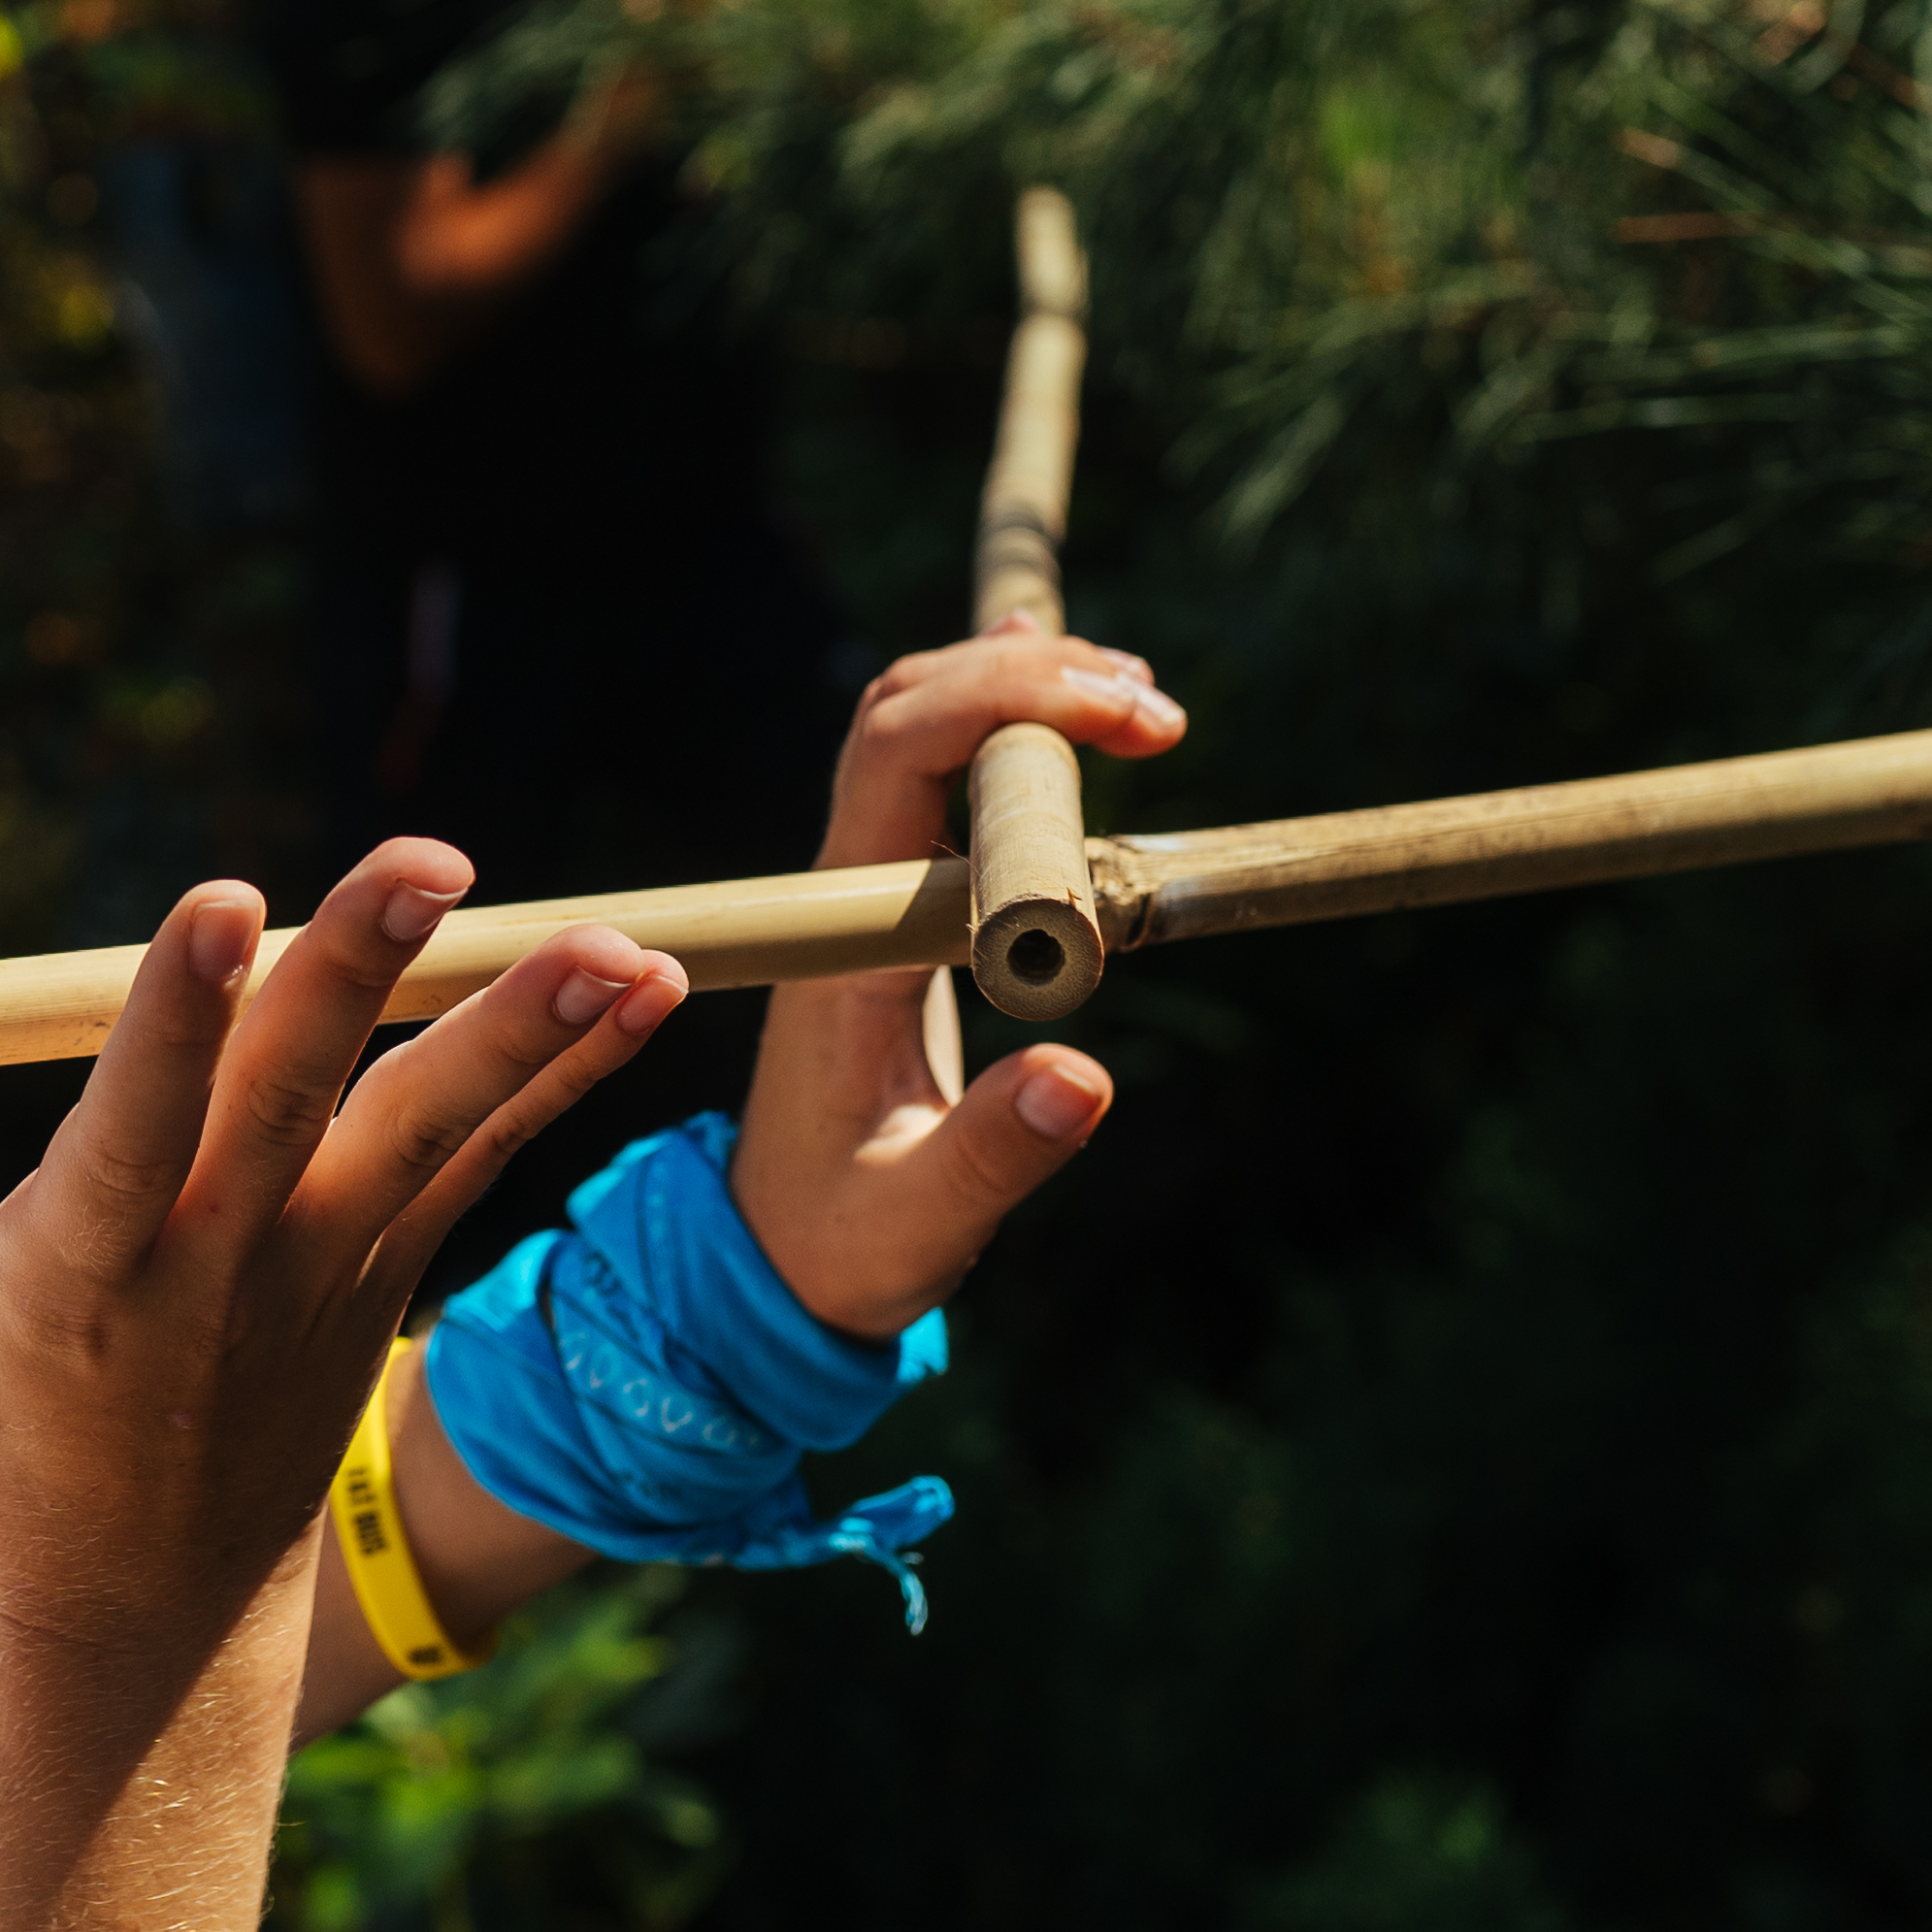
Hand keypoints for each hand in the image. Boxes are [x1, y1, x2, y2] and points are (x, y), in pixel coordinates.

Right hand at [0, 839, 686, 1663]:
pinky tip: (653, 984)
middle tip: (428, 859)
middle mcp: (218, 1261)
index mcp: (82, 1261)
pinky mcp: (398, 1269)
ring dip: (526, 1031)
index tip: (219, 904)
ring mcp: (328, 1268)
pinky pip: (496, 1153)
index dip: (179, 1014)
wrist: (149, 1601)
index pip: (135, 1115)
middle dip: (359, 971)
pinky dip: (571, 1073)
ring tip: (627, 946)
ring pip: (434, 1126)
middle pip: (299, 1090)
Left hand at [733, 625, 1187, 1337]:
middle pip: (903, 712)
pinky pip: (933, 779)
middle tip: (1157, 709)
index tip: (1135, 721)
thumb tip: (1088, 1074)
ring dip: (1017, 686)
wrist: (774, 1256)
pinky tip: (1072, 704)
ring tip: (1138, 698)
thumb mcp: (919, 1220)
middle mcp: (838, 895)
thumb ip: (996, 1153)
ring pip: (914, 730)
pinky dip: (1004, 724)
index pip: (897, 758)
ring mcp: (859, 894)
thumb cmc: (837, 1244)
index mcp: (838, 943)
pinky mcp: (890, 911)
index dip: (1006, 699)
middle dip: (1026, 675)